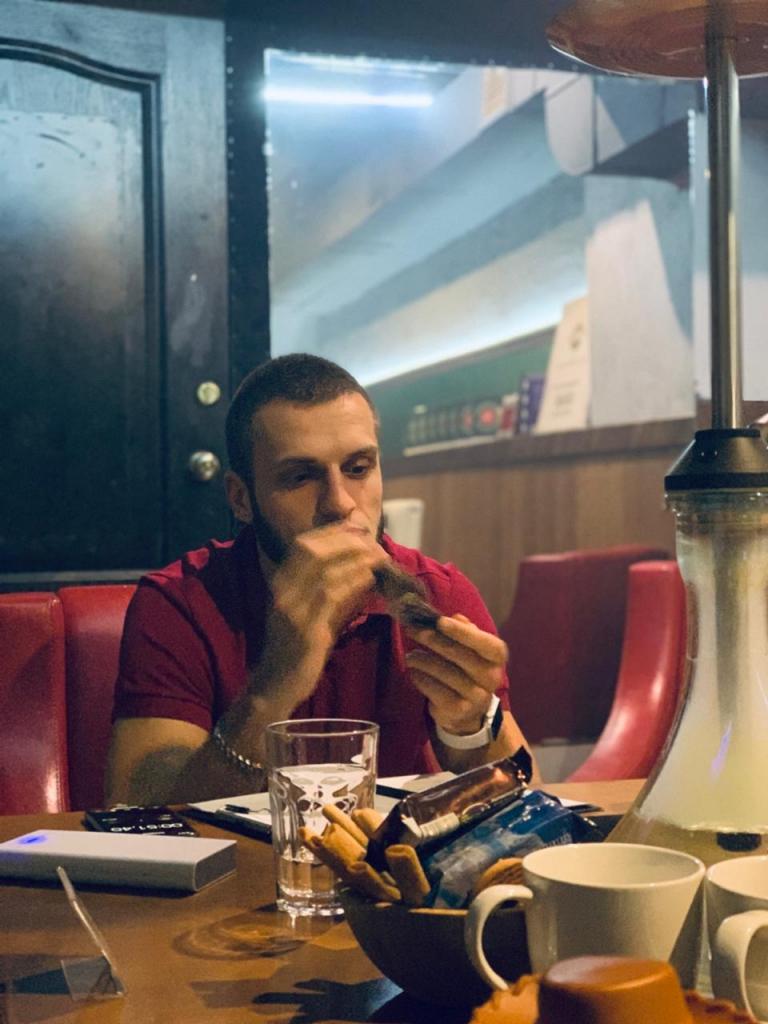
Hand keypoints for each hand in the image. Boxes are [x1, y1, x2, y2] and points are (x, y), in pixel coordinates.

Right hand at [255, 524, 388, 706]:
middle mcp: (282, 591)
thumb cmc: (299, 649)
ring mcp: (291, 610)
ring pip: (324, 570)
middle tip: (372, 541)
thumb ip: (331, 590)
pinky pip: (330, 597)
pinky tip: (370, 580)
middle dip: (345, 540)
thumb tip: (363, 569)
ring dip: (355, 560)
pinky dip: (352, 583)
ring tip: (378, 557)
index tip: (357, 525)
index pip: (304, 544)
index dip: (332, 531)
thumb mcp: (311, 612)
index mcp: (280, 583)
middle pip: (313, 550)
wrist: (276, 686)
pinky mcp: (304, 630)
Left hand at [405, 613, 506, 736]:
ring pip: (443, 671)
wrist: (469, 712)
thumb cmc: (467, 671)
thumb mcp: (471, 649)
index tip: (439, 621)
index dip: (461, 632)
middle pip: (459, 654)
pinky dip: (420, 678)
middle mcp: (491, 677)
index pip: (484, 642)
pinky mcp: (458, 709)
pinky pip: (433, 688)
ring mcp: (476, 696)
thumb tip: (456, 617)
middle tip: (413, 631)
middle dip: (432, 640)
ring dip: (421, 660)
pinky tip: (414, 672)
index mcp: (497, 658)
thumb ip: (466, 631)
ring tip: (410, 657)